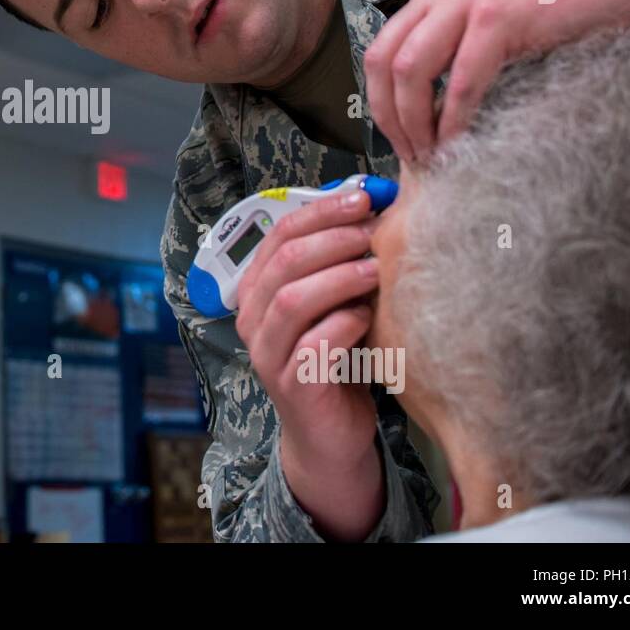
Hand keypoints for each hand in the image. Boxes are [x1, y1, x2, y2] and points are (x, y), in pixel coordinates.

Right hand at [234, 188, 383, 537]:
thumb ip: (340, 259)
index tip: (365, 196)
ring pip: (293, 299)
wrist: (332, 432)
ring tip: (377, 270)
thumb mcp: (334, 300)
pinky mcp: (291, 385)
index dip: (322, 210)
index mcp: (258, 288)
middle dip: (334, 238)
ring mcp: (267, 353)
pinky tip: (368, 318)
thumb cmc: (337, 357)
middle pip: (284, 261)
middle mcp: (252, 317)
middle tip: (376, 230)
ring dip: (340, 277)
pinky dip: (345, 324)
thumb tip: (374, 200)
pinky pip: (315, 344)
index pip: (280, 232)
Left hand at [364, 0, 629, 162]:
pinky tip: (459, 141)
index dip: (380, 105)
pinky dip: (454, 118)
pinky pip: (461, 80)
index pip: (378, 56)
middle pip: (384, 65)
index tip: (397, 143)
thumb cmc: (554, 14)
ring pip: (411, 71)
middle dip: (391, 119)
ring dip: (416, 122)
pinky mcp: (499, 17)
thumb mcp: (487, 29)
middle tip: (412, 156)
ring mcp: (467, 2)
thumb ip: (450, 56)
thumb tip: (420, 118)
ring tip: (433, 153)